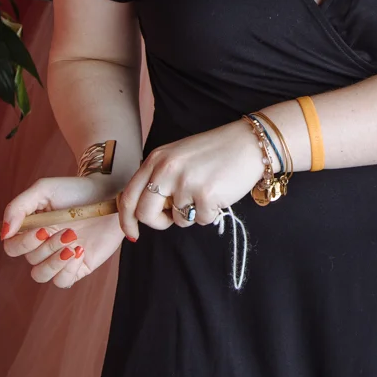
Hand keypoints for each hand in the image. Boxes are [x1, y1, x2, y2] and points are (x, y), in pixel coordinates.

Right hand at [2, 175, 123, 288]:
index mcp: (31, 229)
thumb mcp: (44, 189)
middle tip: (68, 231)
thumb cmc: (75, 190)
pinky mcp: (77, 267)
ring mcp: (59, 258)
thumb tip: (4, 233)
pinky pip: (62, 282)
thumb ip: (18, 207)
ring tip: (74, 242)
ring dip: (55, 261)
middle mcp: (43, 246)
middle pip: (29, 259)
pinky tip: (81, 251)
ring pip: (40, 275)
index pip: (12, 247)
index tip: (41, 229)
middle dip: (47, 246)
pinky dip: (68, 270)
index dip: (22, 243)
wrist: (109, 195)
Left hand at [117, 120, 264, 240]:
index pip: (128, 196)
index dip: (126, 220)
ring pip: (178, 220)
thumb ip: (158, 178)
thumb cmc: (215, 152)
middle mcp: (166, 170)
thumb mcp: (177, 157)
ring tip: (206, 192)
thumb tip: (143, 211)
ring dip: (192, 214)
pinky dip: (211, 213)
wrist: (249, 143)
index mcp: (156, 160)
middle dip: (159, 222)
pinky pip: (202, 221)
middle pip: (145, 214)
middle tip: (173, 217)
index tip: (133, 233)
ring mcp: (185, 183)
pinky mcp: (205, 195)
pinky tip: (219, 194)